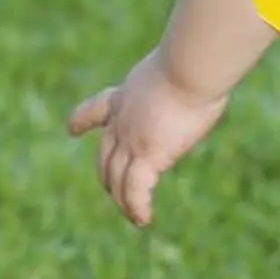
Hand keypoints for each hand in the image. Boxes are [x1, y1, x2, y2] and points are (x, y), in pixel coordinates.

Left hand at [67, 49, 227, 225]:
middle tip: (112, 187)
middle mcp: (122, 120)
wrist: (190, 66)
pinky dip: (137, 207)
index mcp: (126, 93)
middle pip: (105, 154)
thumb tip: (207, 72)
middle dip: (107, 173)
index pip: (97, 109)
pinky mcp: (147, 156)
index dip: (82, 121)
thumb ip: (180, 80)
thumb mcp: (179, 67)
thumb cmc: (195, 59)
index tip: (72, 130)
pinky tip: (143, 219)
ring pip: (117, 178)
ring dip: (121, 199)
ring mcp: (130, 140)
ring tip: (130, 214)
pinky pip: (135, 191)